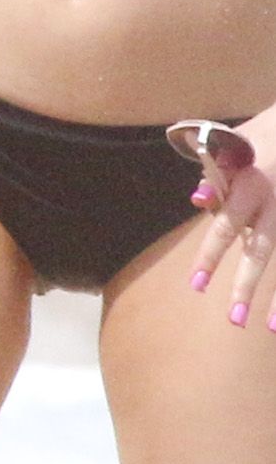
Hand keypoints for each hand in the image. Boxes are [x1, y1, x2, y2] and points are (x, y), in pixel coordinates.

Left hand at [187, 111, 275, 328]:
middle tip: (233, 321)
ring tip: (270, 328)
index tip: (196, 287)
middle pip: (262, 252)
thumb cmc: (265, 134)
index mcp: (253, 184)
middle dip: (246, 286)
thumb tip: (197, 199)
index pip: (225, 227)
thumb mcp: (235, 144)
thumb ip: (215, 172)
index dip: (210, 257)